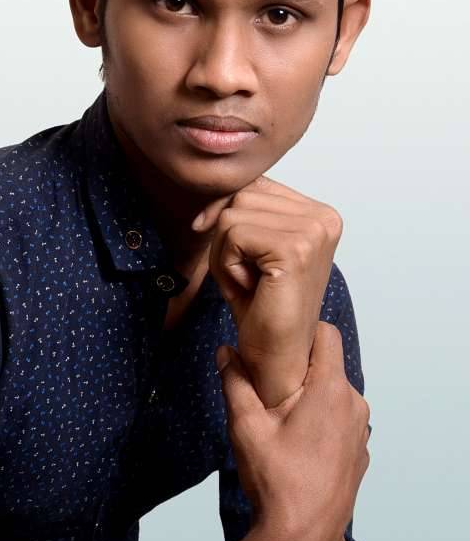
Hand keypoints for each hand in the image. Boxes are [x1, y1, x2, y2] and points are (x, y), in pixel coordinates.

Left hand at [194, 175, 342, 406]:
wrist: (277, 357)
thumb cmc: (261, 304)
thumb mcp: (253, 243)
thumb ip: (245, 207)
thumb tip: (216, 183)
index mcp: (320, 213)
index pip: (255, 184)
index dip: (226, 212)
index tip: (222, 244)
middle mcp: (324, 217)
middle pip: (242, 195)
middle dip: (226, 237)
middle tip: (246, 276)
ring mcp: (313, 231)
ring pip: (232, 213)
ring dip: (225, 252)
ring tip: (249, 282)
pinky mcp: (294, 248)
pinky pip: (231, 232)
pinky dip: (226, 263)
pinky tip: (248, 288)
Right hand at [216, 322, 370, 540]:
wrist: (302, 539)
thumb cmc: (276, 480)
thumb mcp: (245, 425)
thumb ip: (235, 381)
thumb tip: (225, 351)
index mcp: (330, 389)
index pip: (327, 333)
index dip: (302, 329)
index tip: (277, 337)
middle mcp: (354, 404)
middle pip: (329, 364)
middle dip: (299, 366)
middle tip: (267, 378)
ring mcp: (361, 431)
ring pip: (335, 393)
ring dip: (310, 394)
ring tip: (279, 413)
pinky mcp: (360, 453)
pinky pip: (341, 420)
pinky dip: (322, 419)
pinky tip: (296, 441)